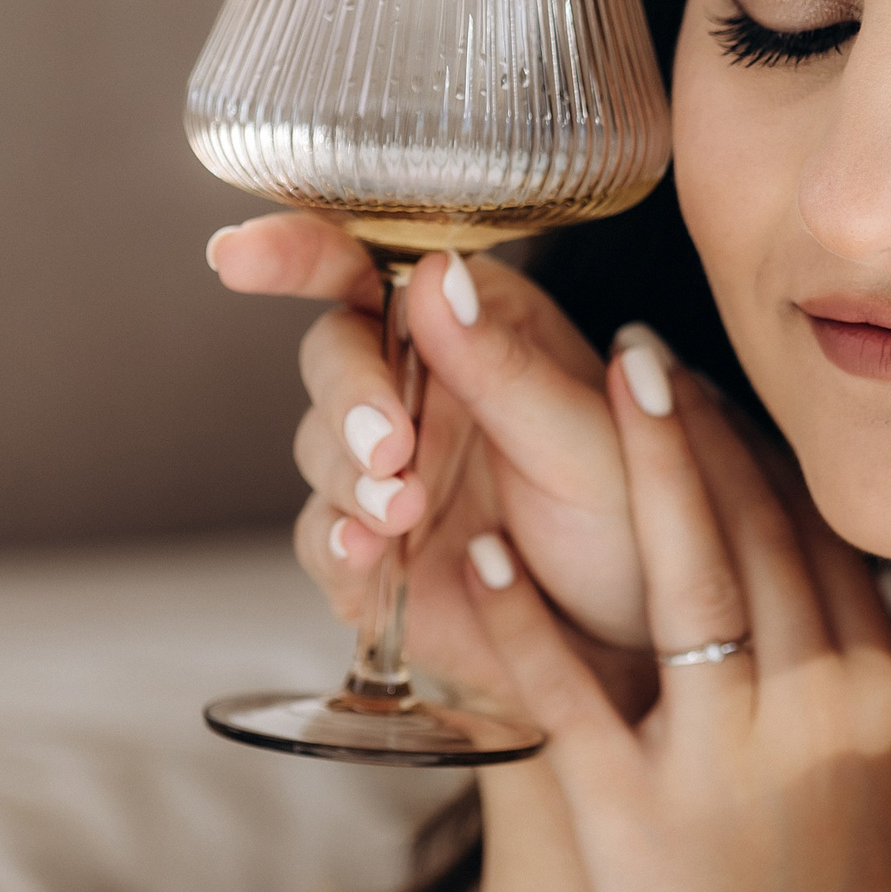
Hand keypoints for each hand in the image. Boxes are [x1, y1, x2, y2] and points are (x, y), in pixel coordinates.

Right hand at [208, 216, 649, 698]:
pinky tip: (368, 551)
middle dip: (348, 395)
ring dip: (351, 475)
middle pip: (333, 356)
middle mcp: (424, 388)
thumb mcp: (590, 440)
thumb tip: (435, 277)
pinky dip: (336, 540)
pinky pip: (323, 536)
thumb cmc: (641, 519)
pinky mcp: (372, 552)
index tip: (242, 256)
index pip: (375, 267)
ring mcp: (392, 471)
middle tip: (390, 444)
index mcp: (480, 327)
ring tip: (407, 510)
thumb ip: (506, 367)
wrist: (647, 639)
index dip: (298, 252)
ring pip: (319, 447)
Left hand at [464, 332, 890, 891]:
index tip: (717, 389)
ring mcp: (728, 759)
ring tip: (596, 383)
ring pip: (683, 581)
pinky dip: (524, 621)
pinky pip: (573, 695)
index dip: (763, 454)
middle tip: (642, 345)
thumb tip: (838, 596)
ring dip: (640, 471)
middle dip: (697, 430)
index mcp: (878, 696)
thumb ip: (864, 686)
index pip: (818, 540)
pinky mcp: (639, 816)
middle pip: (755, 533)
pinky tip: (483, 553)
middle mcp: (814, 708)